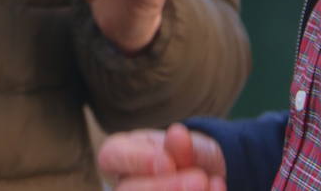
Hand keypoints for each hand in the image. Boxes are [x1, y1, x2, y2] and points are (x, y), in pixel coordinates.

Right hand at [98, 124, 226, 190]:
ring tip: (208, 186)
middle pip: (126, 190)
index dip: (135, 160)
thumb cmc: (187, 156)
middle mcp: (125, 185)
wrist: (207, 177)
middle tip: (199, 180)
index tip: (167, 160)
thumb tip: (177, 134)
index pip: (111, 156)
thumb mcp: (189, 145)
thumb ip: (182, 144)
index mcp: (122, 157)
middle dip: (162, 187)